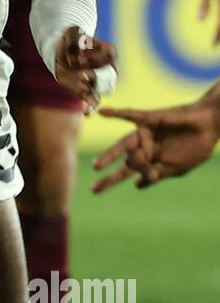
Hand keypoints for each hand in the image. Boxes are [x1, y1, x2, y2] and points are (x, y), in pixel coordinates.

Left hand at [53, 26, 117, 113]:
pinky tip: (87, 113)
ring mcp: (97, 80)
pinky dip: (90, 107)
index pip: (110, 54)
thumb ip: (75, 39)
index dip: (97, 56)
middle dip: (94, 75)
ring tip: (88, 103)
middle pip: (107, 74)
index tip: (81, 55)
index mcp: (107, 51)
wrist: (63, 50)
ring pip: (100, 89)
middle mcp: (106, 67)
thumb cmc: (71, 39)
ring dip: (92, 95)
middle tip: (81, 75)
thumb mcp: (71, 32)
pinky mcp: (86, 89)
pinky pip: (92, 100)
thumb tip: (77, 52)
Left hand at [91, 95, 219, 191]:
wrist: (210, 125)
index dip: (135, 179)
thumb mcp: (177, 168)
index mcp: (151, 160)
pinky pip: (130, 114)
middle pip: (123, 163)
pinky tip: (103, 112)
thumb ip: (156, 176)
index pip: (130, 173)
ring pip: (123, 144)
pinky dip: (117, 113)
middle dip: (110, 177)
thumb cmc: (196, 147)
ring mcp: (146, 133)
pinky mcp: (150, 118)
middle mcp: (145, 147)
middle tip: (94, 190)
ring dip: (110, 155)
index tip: (144, 180)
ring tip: (96, 167)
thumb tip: (136, 186)